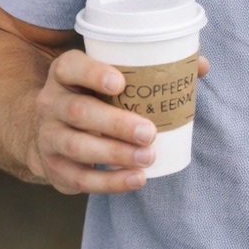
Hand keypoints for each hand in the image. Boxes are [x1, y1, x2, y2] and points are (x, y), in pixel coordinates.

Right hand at [29, 49, 208, 194]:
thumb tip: (200, 66)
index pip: (71, 67)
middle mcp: (51, 102)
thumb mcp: (110, 76)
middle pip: (78, 112)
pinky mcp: (54, 167)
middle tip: (149, 132)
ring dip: (115, 154)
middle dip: (115, 123)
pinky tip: (136, 179)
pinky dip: (110, 182)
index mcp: (65, 73)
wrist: (52, 130)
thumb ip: (153, 68)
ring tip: (147, 158)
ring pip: (78, 146)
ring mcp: (48, 136)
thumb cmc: (95, 96)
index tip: (121, 84)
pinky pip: (80, 178)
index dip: (93, 74)